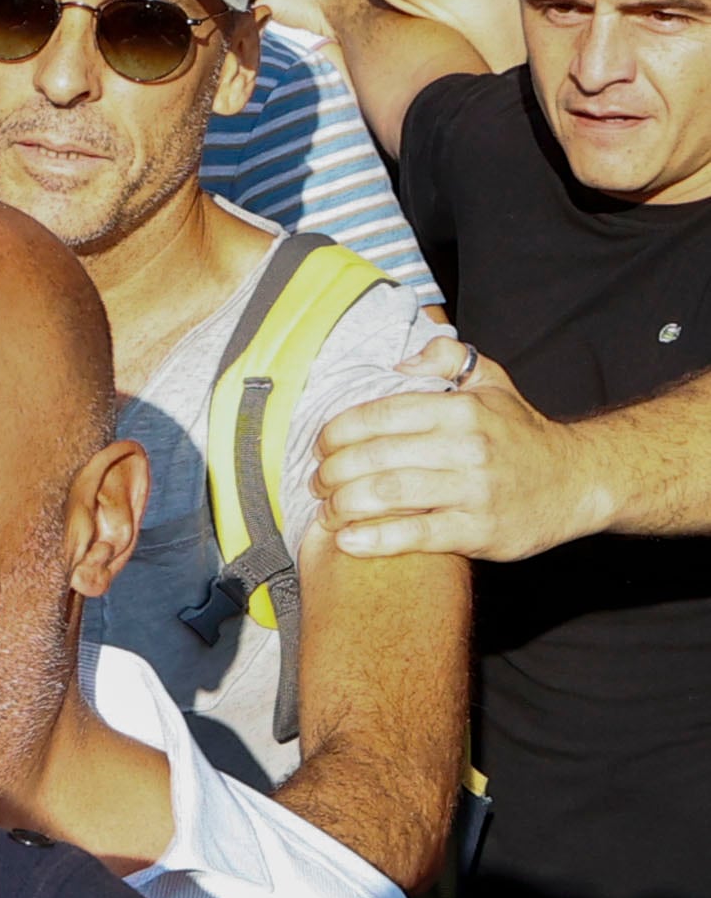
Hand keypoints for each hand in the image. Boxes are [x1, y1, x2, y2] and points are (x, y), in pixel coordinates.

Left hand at [319, 340, 608, 560]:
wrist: (580, 482)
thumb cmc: (522, 435)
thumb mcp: (493, 382)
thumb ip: (447, 357)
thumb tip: (400, 361)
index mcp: (461, 409)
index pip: (377, 415)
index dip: (336, 432)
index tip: (321, 446)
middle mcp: (467, 447)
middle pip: (373, 458)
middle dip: (331, 472)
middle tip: (317, 482)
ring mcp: (473, 491)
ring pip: (386, 495)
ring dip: (341, 505)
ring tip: (327, 510)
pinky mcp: (479, 531)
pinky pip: (414, 536)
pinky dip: (372, 539)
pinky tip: (347, 540)